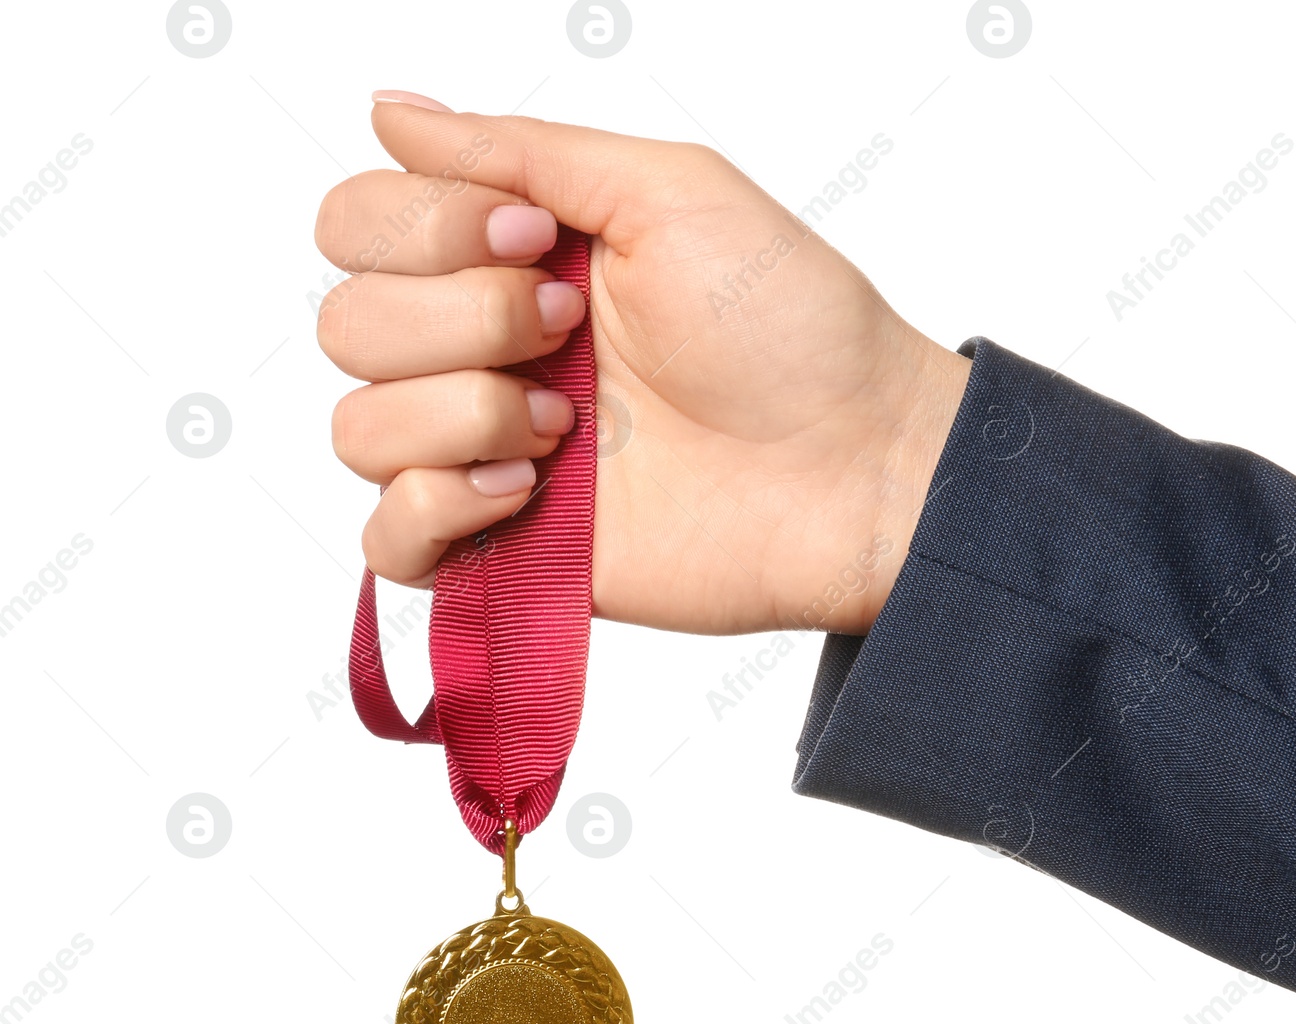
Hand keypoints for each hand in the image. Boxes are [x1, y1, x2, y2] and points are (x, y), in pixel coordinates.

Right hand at [314, 91, 970, 634]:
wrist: (856, 465)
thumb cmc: (791, 325)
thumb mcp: (670, 189)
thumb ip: (523, 148)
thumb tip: (389, 109)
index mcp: (511, 260)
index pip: (358, 224)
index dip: (420, 227)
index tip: (536, 238)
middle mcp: (485, 352)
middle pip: (346, 322)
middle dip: (460, 318)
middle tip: (574, 332)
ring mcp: (490, 452)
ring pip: (358, 427)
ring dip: (463, 412)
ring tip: (572, 427)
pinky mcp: (507, 548)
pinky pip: (386, 541)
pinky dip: (435, 507)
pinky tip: (526, 491)